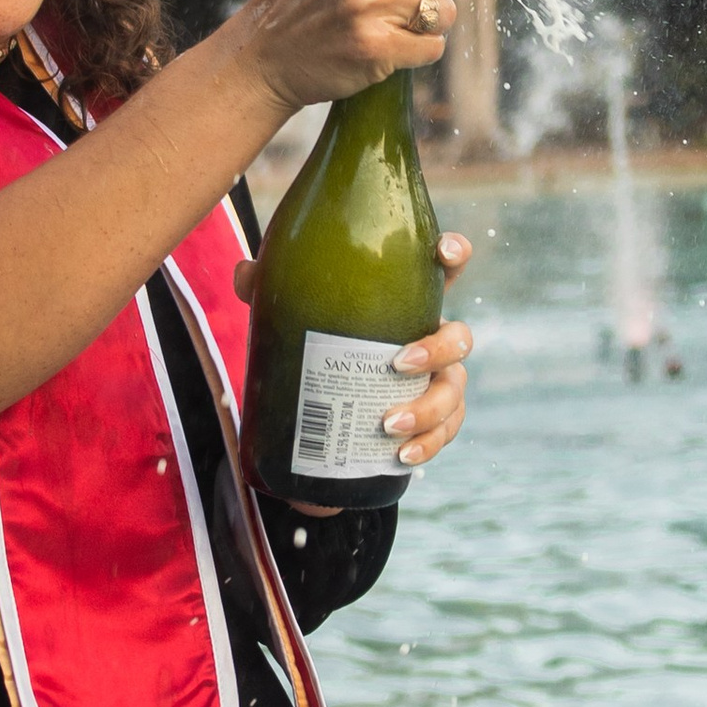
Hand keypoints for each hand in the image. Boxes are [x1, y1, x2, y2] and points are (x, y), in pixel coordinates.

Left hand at [233, 232, 474, 483]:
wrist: (325, 410)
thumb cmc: (320, 341)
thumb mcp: (295, 312)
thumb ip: (272, 288)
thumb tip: (246, 274)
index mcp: (410, 303)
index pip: (444, 269)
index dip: (454, 253)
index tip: (443, 251)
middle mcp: (432, 339)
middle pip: (459, 338)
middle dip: (438, 350)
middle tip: (397, 364)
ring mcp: (438, 381)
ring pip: (454, 391)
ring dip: (429, 409)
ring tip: (388, 424)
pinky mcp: (433, 421)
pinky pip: (445, 433)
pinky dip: (427, 446)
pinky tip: (401, 456)